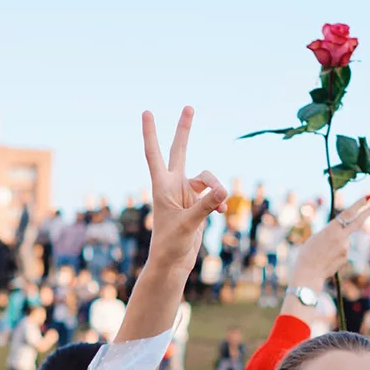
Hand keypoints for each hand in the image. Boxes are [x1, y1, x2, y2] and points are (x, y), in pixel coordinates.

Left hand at [141, 107, 228, 276]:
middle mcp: (173, 185)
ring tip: (218, 207)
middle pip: (180, 150)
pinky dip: (218, 201)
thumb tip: (223, 189)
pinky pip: (214, 194)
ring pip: (207, 178)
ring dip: (216, 189)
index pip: (154, 153)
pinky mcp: (197, 204)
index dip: (151, 133)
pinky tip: (220, 213)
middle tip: (189, 107)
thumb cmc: (171, 245)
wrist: (173, 262)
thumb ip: (205, 205)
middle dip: (184, 130)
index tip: (147, 112)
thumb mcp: (188, 224)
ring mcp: (186, 193)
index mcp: (162, 186)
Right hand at [288, 195, 369, 290]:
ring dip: (336, 243)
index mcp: (331, 229)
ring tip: (322, 252)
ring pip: (344, 240)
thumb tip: (341, 233)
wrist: (308, 274)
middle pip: (358, 222)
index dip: (359, 204)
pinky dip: (335, 253)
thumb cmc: (307, 254)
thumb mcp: (316, 237)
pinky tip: (326, 259)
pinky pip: (342, 251)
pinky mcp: (346, 258)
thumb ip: (330, 232)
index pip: (348, 213)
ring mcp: (346, 248)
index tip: (369, 196)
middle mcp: (342, 237)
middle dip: (369, 211)